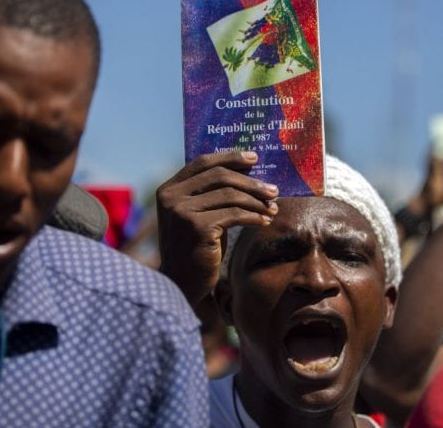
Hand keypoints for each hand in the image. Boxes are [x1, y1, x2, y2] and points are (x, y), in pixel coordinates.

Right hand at [156, 151, 278, 305]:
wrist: (181, 284)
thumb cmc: (196, 247)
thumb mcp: (199, 215)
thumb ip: (212, 193)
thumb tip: (248, 169)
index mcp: (168, 189)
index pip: (202, 163)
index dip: (229, 157)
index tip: (254, 158)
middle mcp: (171, 197)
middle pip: (219, 176)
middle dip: (251, 182)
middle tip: (273, 190)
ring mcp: (182, 212)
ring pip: (230, 195)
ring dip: (256, 201)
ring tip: (273, 207)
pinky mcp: (197, 228)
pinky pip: (234, 215)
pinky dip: (254, 216)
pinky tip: (264, 221)